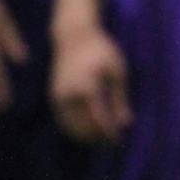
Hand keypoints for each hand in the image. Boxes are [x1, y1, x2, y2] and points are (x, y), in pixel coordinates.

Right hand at [51, 22, 130, 141]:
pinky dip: (74, 129)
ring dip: (85, 136)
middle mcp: (69, 96)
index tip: (119, 140)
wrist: (74, 37)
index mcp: (87, 89)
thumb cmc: (102, 51)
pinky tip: (88, 131)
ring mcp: (58, 97)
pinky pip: (63, 120)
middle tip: (113, 143)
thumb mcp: (118, 71)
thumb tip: (125, 124)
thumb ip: (120, 99)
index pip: (98, 120)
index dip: (109, 133)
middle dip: (97, 138)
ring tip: (102, 139)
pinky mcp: (54, 96)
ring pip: (70, 127)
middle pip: (82, 127)